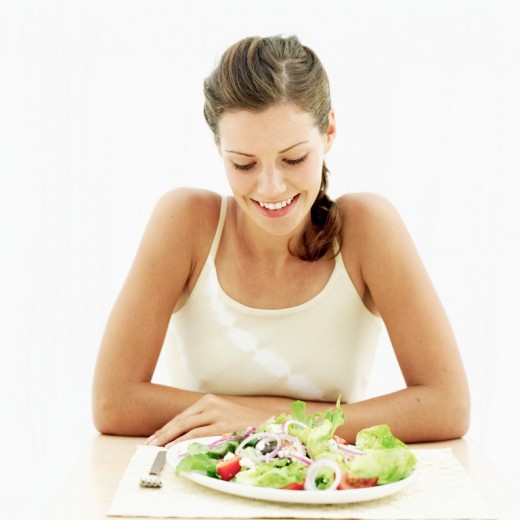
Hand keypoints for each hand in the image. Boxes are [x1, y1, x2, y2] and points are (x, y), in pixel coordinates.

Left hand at [146, 394, 275, 447]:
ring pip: (185, 426)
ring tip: (156, 447)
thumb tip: (185, 435)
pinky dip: (182, 440)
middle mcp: (211, 404)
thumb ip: (206, 421)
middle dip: (163, 433)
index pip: (182, 416)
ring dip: (168, 437)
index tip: (155, 438)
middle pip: (180, 420)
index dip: (167, 428)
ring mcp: (216, 414)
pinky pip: (197, 433)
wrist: (267, 422)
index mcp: (209, 400)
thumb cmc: (244, 423)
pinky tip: (173, 447)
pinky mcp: (222, 425)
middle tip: (150, 444)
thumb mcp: (222, 415)